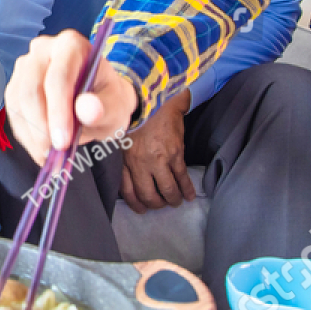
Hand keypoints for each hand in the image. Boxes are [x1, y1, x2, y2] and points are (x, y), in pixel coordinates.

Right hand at [6, 31, 140, 163]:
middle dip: (41, 126)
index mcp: (71, 45)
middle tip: (55, 153)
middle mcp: (43, 49)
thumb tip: (87, 110)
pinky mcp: (15, 86)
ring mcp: (25, 67)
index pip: (58, 77)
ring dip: (32, 135)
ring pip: (18, 102)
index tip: (63, 142)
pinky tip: (42, 150)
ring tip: (51, 157)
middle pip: (31, 88)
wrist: (97, 100)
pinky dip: (27, 136)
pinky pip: (13, 113)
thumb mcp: (115, 106)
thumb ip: (104, 108)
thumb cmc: (107, 99)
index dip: (58, 111)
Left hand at [121, 89, 194, 211]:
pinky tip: (189, 196)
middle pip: (148, 195)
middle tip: (161, 204)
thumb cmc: (136, 119)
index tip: (142, 209)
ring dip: (172, 200)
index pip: (128, 191)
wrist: (155, 100)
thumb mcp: (121, 139)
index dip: (136, 204)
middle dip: (156, 204)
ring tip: (176, 201)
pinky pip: (182, 178)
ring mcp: (159, 159)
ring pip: (167, 190)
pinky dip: (187, 189)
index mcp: (125, 159)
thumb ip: (123, 159)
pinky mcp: (175, 154)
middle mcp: (141, 163)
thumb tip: (125, 177)